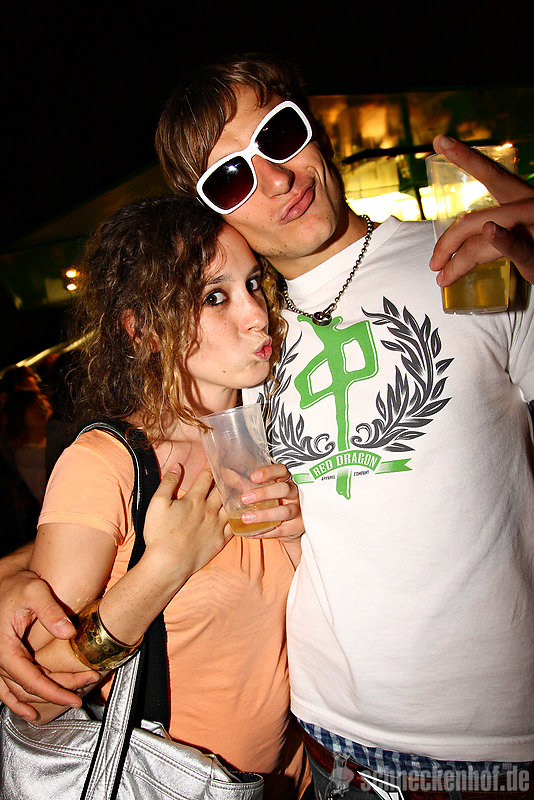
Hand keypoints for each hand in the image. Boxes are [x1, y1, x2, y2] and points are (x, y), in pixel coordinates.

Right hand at [0, 560, 96, 719]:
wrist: (3, 582)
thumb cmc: (17, 585)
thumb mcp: (35, 592)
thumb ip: (51, 611)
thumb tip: (69, 633)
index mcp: (5, 648)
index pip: (32, 680)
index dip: (54, 692)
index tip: (74, 698)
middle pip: (30, 688)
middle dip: (58, 692)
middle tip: (85, 685)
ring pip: (19, 691)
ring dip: (43, 699)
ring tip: (69, 699)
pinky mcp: (1, 661)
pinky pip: (6, 690)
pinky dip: (18, 702)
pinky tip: (30, 712)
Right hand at [142, 466, 233, 581]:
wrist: (167, 564)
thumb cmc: (159, 534)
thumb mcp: (157, 504)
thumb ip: (168, 483)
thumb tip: (177, 466)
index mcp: (194, 499)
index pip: (206, 477)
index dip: (210, 467)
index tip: (216, 459)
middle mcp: (209, 510)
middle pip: (223, 488)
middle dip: (229, 477)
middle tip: (234, 469)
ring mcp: (217, 525)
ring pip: (232, 505)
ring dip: (237, 495)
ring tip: (243, 488)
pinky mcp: (221, 540)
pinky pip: (235, 525)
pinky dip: (240, 516)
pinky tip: (244, 512)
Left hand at [239, 462, 303, 542]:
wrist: (290, 526)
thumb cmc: (273, 503)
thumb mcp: (261, 491)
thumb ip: (243, 482)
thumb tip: (222, 472)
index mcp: (286, 480)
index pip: (281, 470)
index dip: (268, 472)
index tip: (252, 476)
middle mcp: (295, 493)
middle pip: (284, 489)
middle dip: (264, 493)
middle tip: (244, 498)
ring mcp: (298, 510)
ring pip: (285, 511)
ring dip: (264, 515)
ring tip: (245, 518)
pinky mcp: (297, 527)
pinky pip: (281, 530)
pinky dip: (265, 532)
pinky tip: (250, 532)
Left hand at [429, 135, 533, 285]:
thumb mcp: (518, 224)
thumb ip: (495, 222)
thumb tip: (456, 238)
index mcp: (521, 196)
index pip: (491, 173)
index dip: (465, 156)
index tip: (440, 141)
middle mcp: (526, 206)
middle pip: (473, 220)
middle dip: (447, 243)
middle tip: (434, 261)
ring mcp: (532, 226)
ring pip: (481, 240)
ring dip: (456, 262)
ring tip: (442, 276)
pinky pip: (515, 246)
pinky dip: (501, 238)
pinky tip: (490, 230)